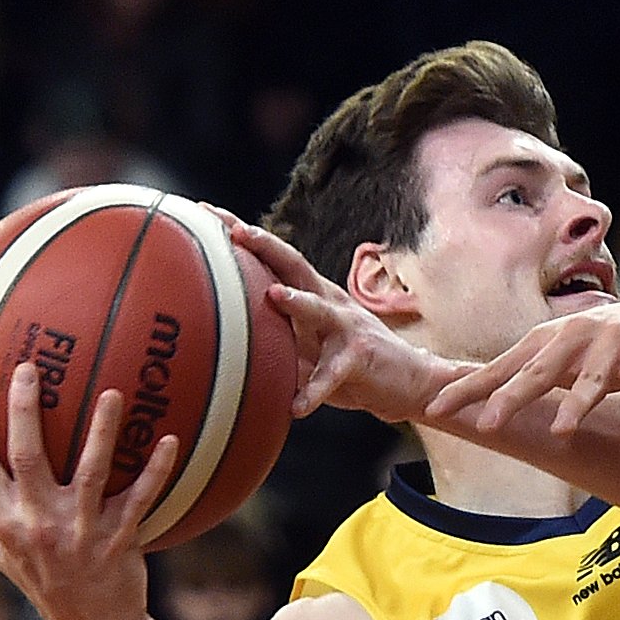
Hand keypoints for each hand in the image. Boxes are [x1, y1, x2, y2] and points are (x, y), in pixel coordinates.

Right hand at [0, 362, 180, 619]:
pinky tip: (170, 441)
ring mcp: (82, 531)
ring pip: (91, 472)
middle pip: (27, 457)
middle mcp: (40, 523)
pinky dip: (156, 471)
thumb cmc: (44, 582)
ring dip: (102, 432)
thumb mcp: (3, 555)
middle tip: (30, 368)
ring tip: (111, 394)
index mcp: (6, 521)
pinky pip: (140, 498)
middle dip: (24, 411)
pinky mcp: (120, 539)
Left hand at [222, 216, 450, 422]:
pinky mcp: (360, 359)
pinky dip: (314, 391)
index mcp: (314, 294)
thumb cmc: (353, 364)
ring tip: (273, 295)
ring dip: (298, 301)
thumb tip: (226, 340)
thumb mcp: (309, 346)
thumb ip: (277, 336)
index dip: (245, 234)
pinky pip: (333, 375)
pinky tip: (297, 405)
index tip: (209, 214)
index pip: (277, 256)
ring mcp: (347, 328)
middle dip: (265, 246)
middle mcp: (330, 302)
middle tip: (236, 231)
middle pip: (295, 265)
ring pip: (320, 310)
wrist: (410, 383)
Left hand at [424, 293, 619, 438]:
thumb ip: (526, 377)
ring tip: (563, 430)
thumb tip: (477, 402)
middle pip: (540, 372)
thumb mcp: (560, 361)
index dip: (469, 389)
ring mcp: (612, 340)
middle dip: (513, 397)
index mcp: (545, 343)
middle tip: (488, 424)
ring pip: (594, 376)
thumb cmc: (603, 348)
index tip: (436, 408)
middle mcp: (573, 337)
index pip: (501, 369)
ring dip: (578, 402)